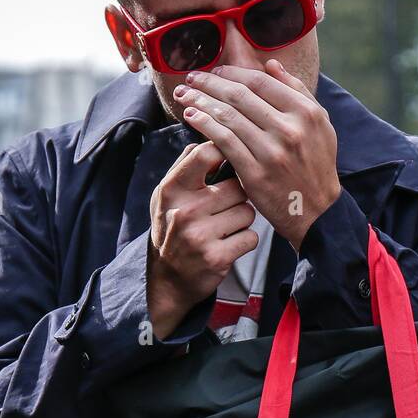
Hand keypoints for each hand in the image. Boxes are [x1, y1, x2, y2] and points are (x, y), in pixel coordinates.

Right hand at [145, 140, 257, 339]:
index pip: (206, 153)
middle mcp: (185, 210)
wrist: (168, 280)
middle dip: (237, 197)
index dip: (226, 151)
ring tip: (225, 228)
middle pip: (237, 187)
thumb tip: (207, 137)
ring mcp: (201, 236)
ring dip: (242, 220)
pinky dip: (245, 241)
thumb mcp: (166, 196)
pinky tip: (229, 245)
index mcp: (173, 189)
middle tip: (224, 209)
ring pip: (247, 212)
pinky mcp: (217, 258)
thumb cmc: (171, 229)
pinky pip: (250, 237)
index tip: (233, 158)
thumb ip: (185, 167)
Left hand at [173, 61, 341, 251]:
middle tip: (191, 78)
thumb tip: (271, 65)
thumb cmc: (316, 166)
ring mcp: (272, 152)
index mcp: (305, 112)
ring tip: (185, 95)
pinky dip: (204, 125)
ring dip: (200, 101)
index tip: (215, 72)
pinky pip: (224, 142)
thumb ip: (297, 92)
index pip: (260, 82)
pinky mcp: (255, 174)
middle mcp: (290, 129)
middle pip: (240, 96)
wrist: (317, 213)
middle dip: (210, 83)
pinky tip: (191, 116)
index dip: (232, 73)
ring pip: (228, 116)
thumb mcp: (320, 125)